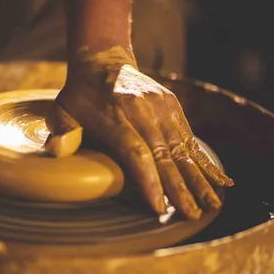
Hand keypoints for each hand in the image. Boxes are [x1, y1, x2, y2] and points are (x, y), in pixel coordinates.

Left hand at [45, 47, 232, 218]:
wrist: (105, 59)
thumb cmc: (81, 93)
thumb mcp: (63, 108)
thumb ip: (60, 130)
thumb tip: (54, 152)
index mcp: (115, 114)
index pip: (136, 152)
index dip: (149, 180)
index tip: (159, 207)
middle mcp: (143, 110)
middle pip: (164, 154)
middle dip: (180, 187)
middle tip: (192, 214)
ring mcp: (161, 106)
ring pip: (182, 147)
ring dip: (198, 177)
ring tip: (211, 204)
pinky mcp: (172, 105)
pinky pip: (190, 137)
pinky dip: (204, 160)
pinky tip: (219, 180)